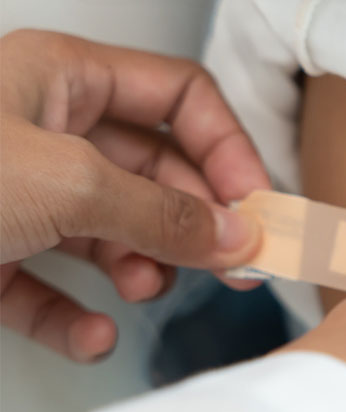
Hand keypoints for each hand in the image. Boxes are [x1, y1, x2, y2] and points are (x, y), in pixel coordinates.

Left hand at [0, 30, 270, 360]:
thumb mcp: (66, 183)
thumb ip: (165, 212)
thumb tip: (238, 235)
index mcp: (60, 78)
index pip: (178, 97)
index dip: (227, 148)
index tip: (256, 205)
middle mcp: (42, 132)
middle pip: (154, 171)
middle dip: (193, 222)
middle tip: (234, 265)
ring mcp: (15, 197)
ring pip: (111, 231)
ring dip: (139, 268)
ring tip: (144, 289)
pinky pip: (53, 287)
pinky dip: (78, 317)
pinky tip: (93, 333)